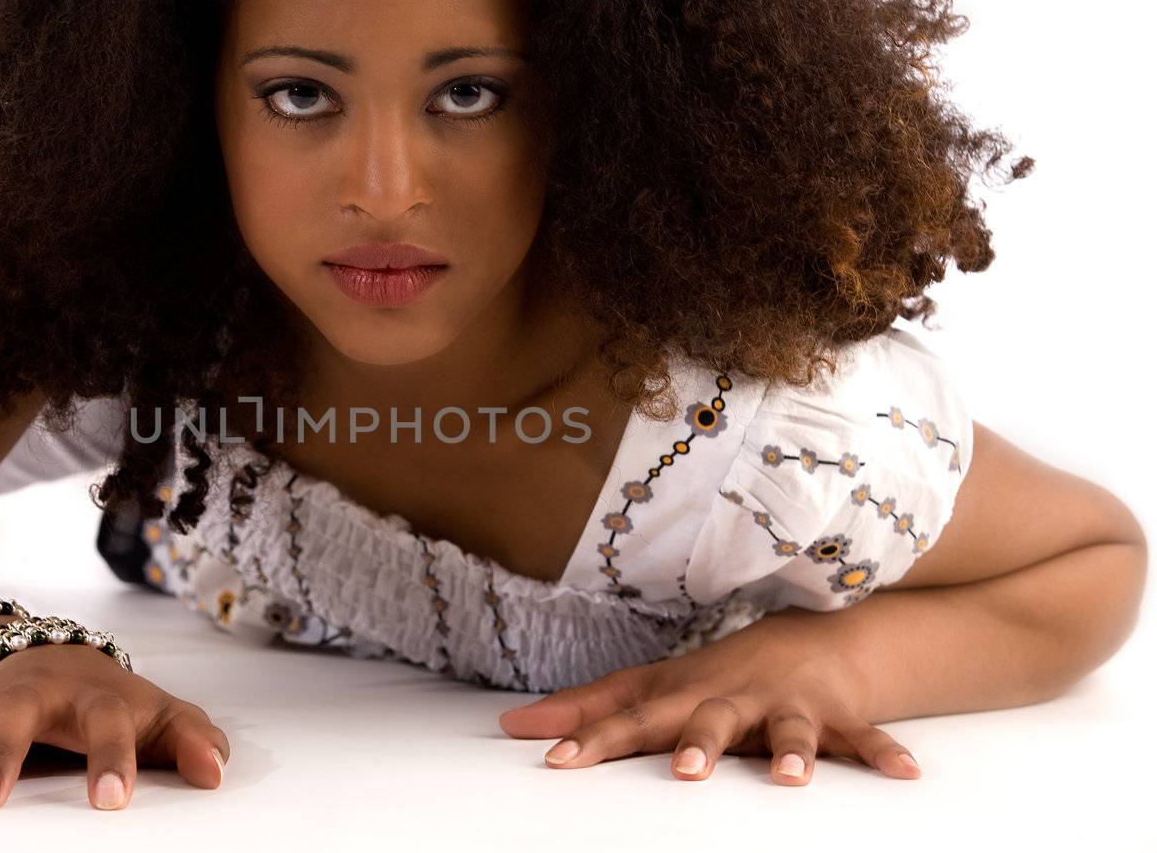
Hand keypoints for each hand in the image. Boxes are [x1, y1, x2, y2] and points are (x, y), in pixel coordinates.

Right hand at [0, 642, 228, 808]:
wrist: (55, 655)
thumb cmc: (113, 700)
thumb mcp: (160, 716)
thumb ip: (192, 741)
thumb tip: (217, 772)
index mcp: (92, 699)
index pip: (110, 728)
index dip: (113, 763)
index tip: (113, 805)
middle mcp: (30, 697)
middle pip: (12, 722)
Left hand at [497, 613, 919, 784]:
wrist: (806, 639)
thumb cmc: (714, 676)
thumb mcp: (648, 689)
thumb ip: (585, 711)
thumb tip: (510, 725)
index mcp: (683, 697)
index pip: (630, 720)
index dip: (593, 739)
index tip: (555, 762)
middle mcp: (733, 701)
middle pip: (710, 721)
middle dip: (698, 743)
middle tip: (685, 771)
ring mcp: (785, 709)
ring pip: (789, 731)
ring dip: (791, 752)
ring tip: (790, 778)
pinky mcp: (835, 720)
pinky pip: (864, 739)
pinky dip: (884, 753)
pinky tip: (907, 774)